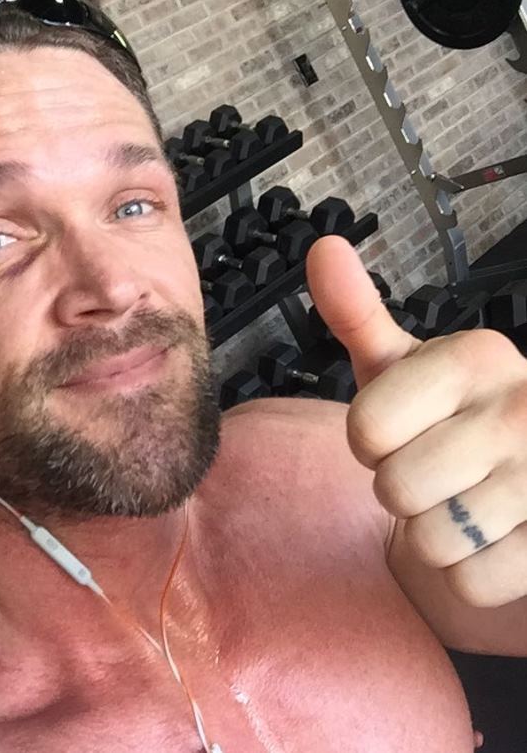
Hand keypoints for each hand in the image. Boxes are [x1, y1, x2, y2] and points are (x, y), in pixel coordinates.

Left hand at [306, 236, 526, 606]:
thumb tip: (323, 247)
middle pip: (395, 487)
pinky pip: (470, 582)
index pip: (366, 427)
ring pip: (432, 541)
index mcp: (478, 357)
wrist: (523, 487)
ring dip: (435, 535)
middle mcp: (524, 408)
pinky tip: (494, 539)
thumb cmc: (444, 423)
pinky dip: (469, 574)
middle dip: (402, 491)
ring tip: (465, 504)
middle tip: (437, 472)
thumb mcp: (402, 367)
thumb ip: (357, 313)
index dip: (370, 441)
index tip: (403, 430)